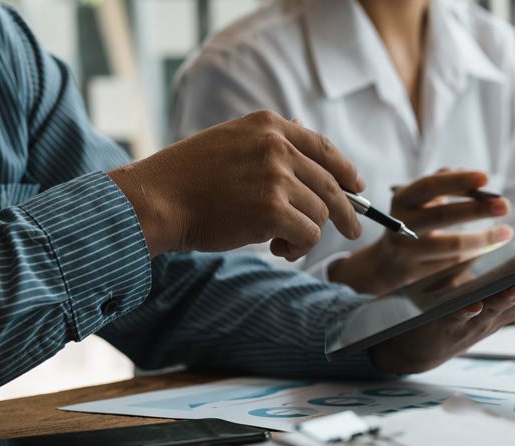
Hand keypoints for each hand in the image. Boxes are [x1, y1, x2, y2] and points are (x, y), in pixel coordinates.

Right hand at [107, 110, 363, 259]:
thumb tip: (307, 140)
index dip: (345, 170)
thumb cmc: (188, 177)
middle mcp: (277, 146)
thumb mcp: (231, 142)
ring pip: (320, 214)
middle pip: (331, 184)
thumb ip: (269, 143)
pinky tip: (280, 250)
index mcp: (268, 126)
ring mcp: (277, 178)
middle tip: (353, 231)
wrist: (157, 199)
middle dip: (347, 212)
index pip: (323, 147)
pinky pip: (309, 234)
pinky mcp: (274, 210)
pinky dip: (299, 248)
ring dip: (307, 234)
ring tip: (284, 244)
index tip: (357, 186)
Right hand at [329, 170, 511, 295]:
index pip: (429, 186)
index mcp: (402, 200)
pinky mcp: (417, 275)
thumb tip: (473, 176)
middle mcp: (401, 225)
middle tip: (504, 206)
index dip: (458, 181)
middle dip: (477, 210)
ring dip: (483, 239)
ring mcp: (407, 252)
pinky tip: (489, 248)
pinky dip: (474, 255)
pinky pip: (453, 265)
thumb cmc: (414, 221)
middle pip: (442, 216)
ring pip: (452, 246)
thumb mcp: (421, 200)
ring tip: (506, 232)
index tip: (486, 177)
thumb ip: (444, 183)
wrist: (387, 263)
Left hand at [368, 259, 514, 373]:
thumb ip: (504, 274)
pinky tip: (473, 304)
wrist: (414, 348)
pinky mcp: (446, 327)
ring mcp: (475, 322)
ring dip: (513, 297)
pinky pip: (458, 318)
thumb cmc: (454, 313)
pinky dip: (467, 312)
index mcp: (509, 300)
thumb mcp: (484, 291)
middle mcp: (498, 313)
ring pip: (498, 308)